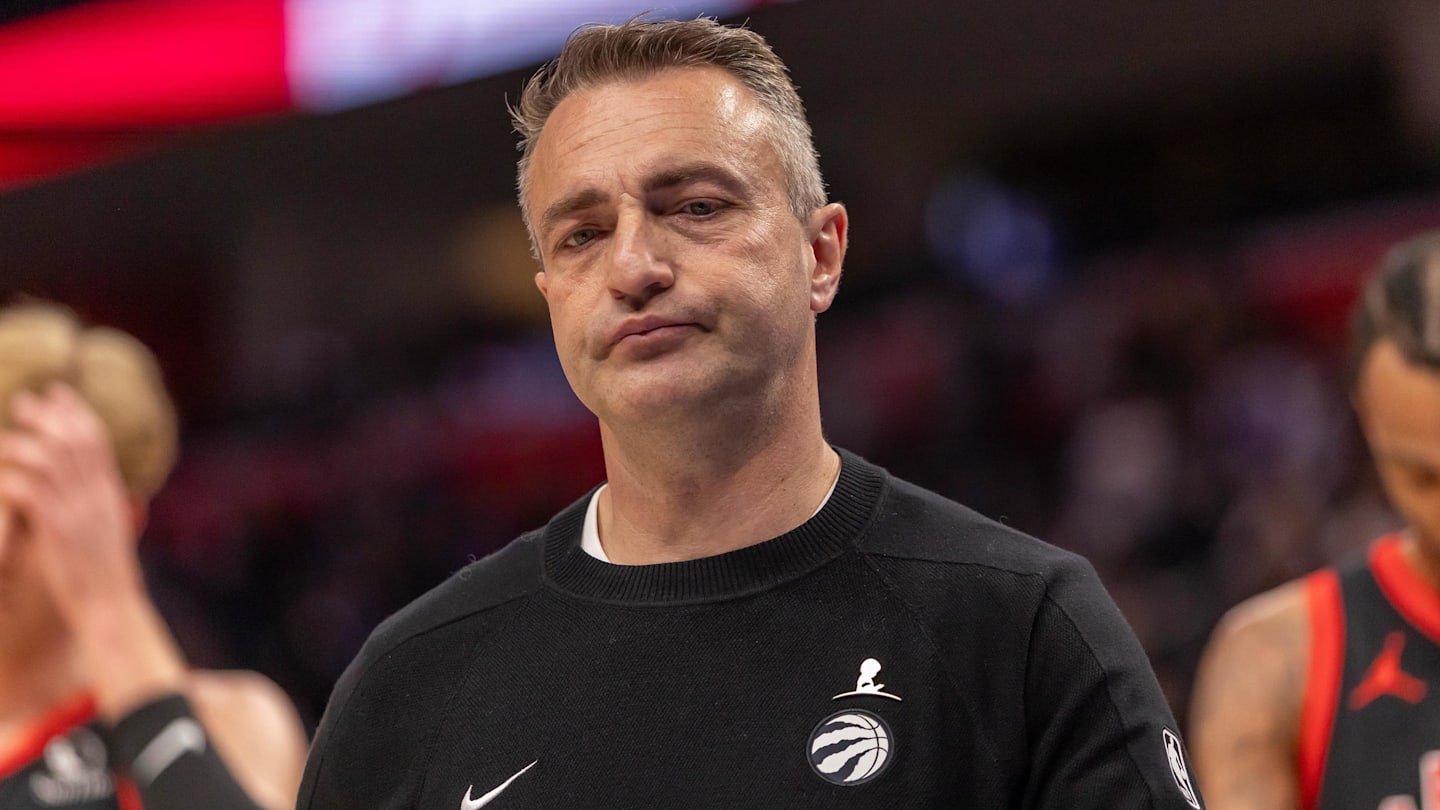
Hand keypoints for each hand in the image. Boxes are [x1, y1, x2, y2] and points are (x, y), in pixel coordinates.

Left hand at [0, 383, 143, 626]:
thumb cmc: (107, 580)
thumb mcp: (112, 535)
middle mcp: (97, 495)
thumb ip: (107, 507)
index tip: (58, 393)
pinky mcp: (56, 528)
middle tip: (24, 401)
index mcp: (111, 493)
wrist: (110, 607)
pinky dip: (8, 478)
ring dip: (20, 443)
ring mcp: (78, 510)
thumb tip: (110, 490)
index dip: (76, 411)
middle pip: (72, 439)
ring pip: (47, 457)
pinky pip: (27, 489)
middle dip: (47, 415)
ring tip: (1, 438)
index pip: (97, 439)